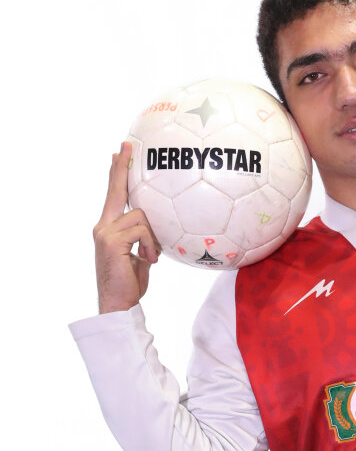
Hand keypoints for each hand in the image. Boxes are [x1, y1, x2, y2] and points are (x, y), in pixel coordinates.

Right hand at [93, 141, 159, 312]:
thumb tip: (157, 228)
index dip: (117, 173)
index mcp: (109, 227)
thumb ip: (142, 238)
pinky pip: (142, 230)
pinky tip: (148, 260)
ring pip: (140, 216)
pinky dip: (150, 245)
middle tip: (127, 146)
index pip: (114, 194)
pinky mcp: (111, 241)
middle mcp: (103, 225)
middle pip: (115, 190)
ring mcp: (105, 232)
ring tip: (150, 257)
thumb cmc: (130, 283)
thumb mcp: (139, 255)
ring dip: (152, 237)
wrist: (118, 304)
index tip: (119, 153)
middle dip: (122, 167)